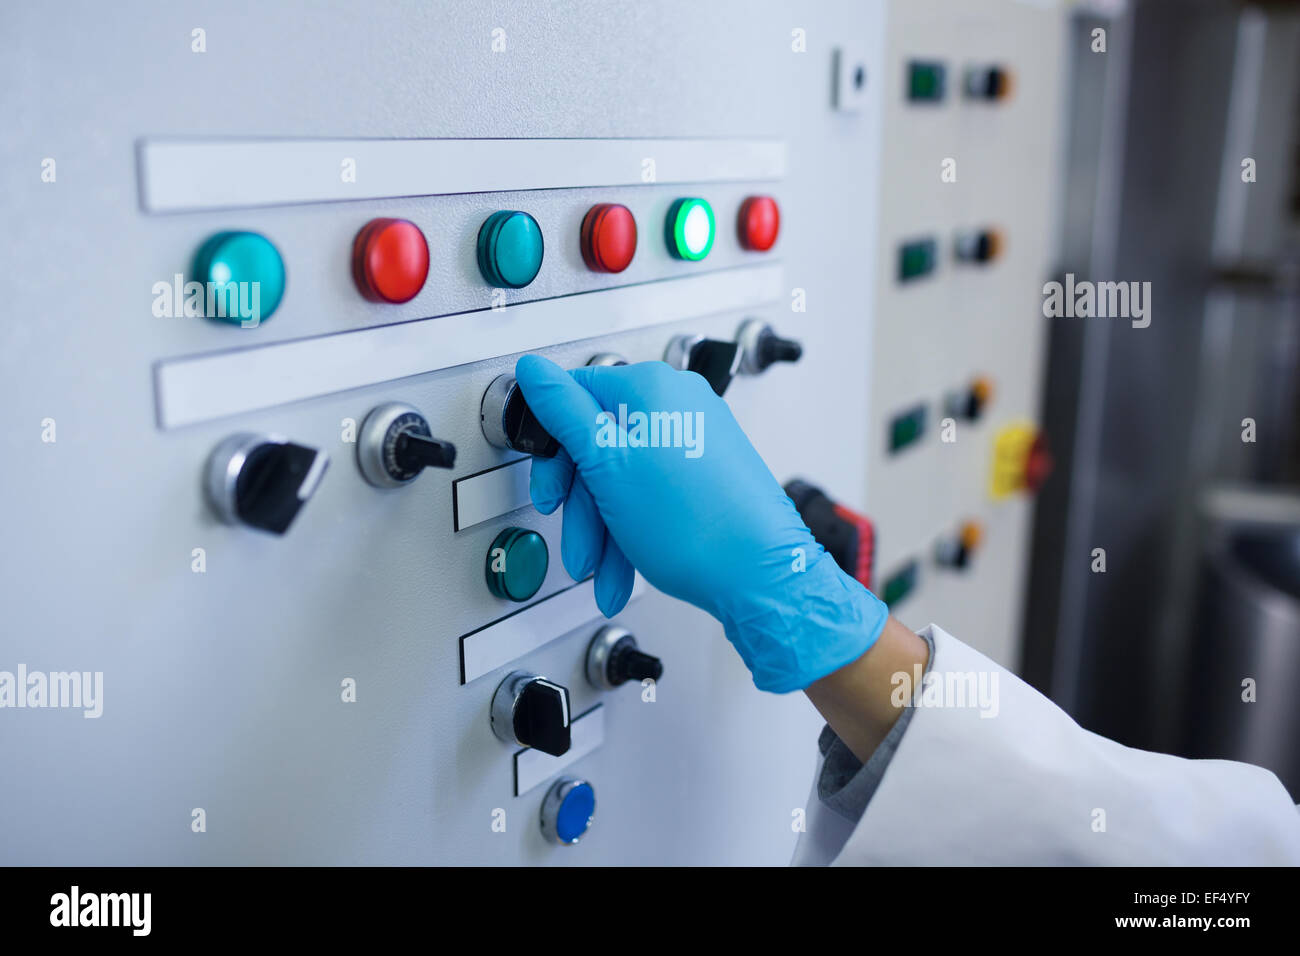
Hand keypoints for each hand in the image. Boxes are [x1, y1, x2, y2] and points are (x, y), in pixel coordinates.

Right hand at [514, 354, 887, 692]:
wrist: (761, 577)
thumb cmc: (695, 524)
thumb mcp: (606, 465)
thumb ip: (564, 412)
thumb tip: (534, 370)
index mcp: (651, 387)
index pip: (576, 396)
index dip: (553, 449)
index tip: (550, 485)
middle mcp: (679, 404)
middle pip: (599, 445)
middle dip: (581, 505)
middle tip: (575, 539)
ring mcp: (697, 438)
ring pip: (624, 478)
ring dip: (603, 530)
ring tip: (601, 571)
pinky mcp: (710, 473)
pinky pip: (653, 493)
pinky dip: (632, 530)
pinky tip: (624, 568)